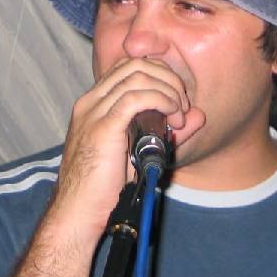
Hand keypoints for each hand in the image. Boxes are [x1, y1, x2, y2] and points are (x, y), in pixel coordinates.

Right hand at [49, 58, 205, 241]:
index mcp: (94, 104)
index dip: (159, 75)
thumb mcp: (140, 152)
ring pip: (138, 75)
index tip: (177, 100)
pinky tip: (172, 116)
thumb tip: (198, 116)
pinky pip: (137, 97)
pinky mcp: (102, 126)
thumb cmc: (104, 188)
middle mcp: (91, 101)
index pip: (129, 67)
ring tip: (179, 114)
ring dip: (168, 90)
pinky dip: (161, 100)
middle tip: (183, 105)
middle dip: (167, 78)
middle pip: (135, 64)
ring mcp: (93, 111)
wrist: (78, 212)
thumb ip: (168, 132)